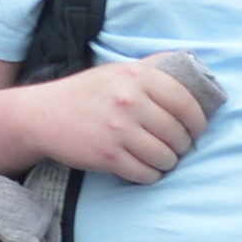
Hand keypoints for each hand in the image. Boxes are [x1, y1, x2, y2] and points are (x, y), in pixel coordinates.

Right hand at [31, 53, 215, 185]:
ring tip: (164, 159)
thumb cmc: (86, 92)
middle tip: (179, 147)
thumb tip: (190, 66)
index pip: (186, 102)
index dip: (198, 121)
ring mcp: (119, 129)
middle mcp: (130, 101)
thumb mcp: (119, 70)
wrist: (43, 115)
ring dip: (169, 162)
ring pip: (165, 156)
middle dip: (184, 145)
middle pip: (178, 133)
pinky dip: (151, 175)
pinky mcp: (107, 155)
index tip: (196, 129)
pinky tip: (147, 169)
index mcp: (137, 76)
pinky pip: (145, 174)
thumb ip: (152, 68)